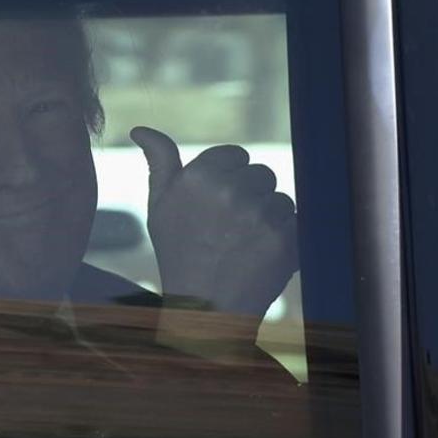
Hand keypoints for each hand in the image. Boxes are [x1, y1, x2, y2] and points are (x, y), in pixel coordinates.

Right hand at [130, 126, 298, 342]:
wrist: (205, 308)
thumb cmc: (179, 254)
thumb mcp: (159, 207)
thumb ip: (159, 162)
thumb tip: (141, 129)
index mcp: (198, 176)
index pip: (235, 155)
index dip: (228, 179)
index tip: (217, 207)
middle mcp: (230, 190)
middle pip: (261, 174)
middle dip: (250, 197)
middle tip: (228, 230)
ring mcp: (260, 214)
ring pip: (280, 198)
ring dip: (269, 218)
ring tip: (243, 245)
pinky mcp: (286, 237)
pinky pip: (296, 222)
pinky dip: (285, 238)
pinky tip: (260, 256)